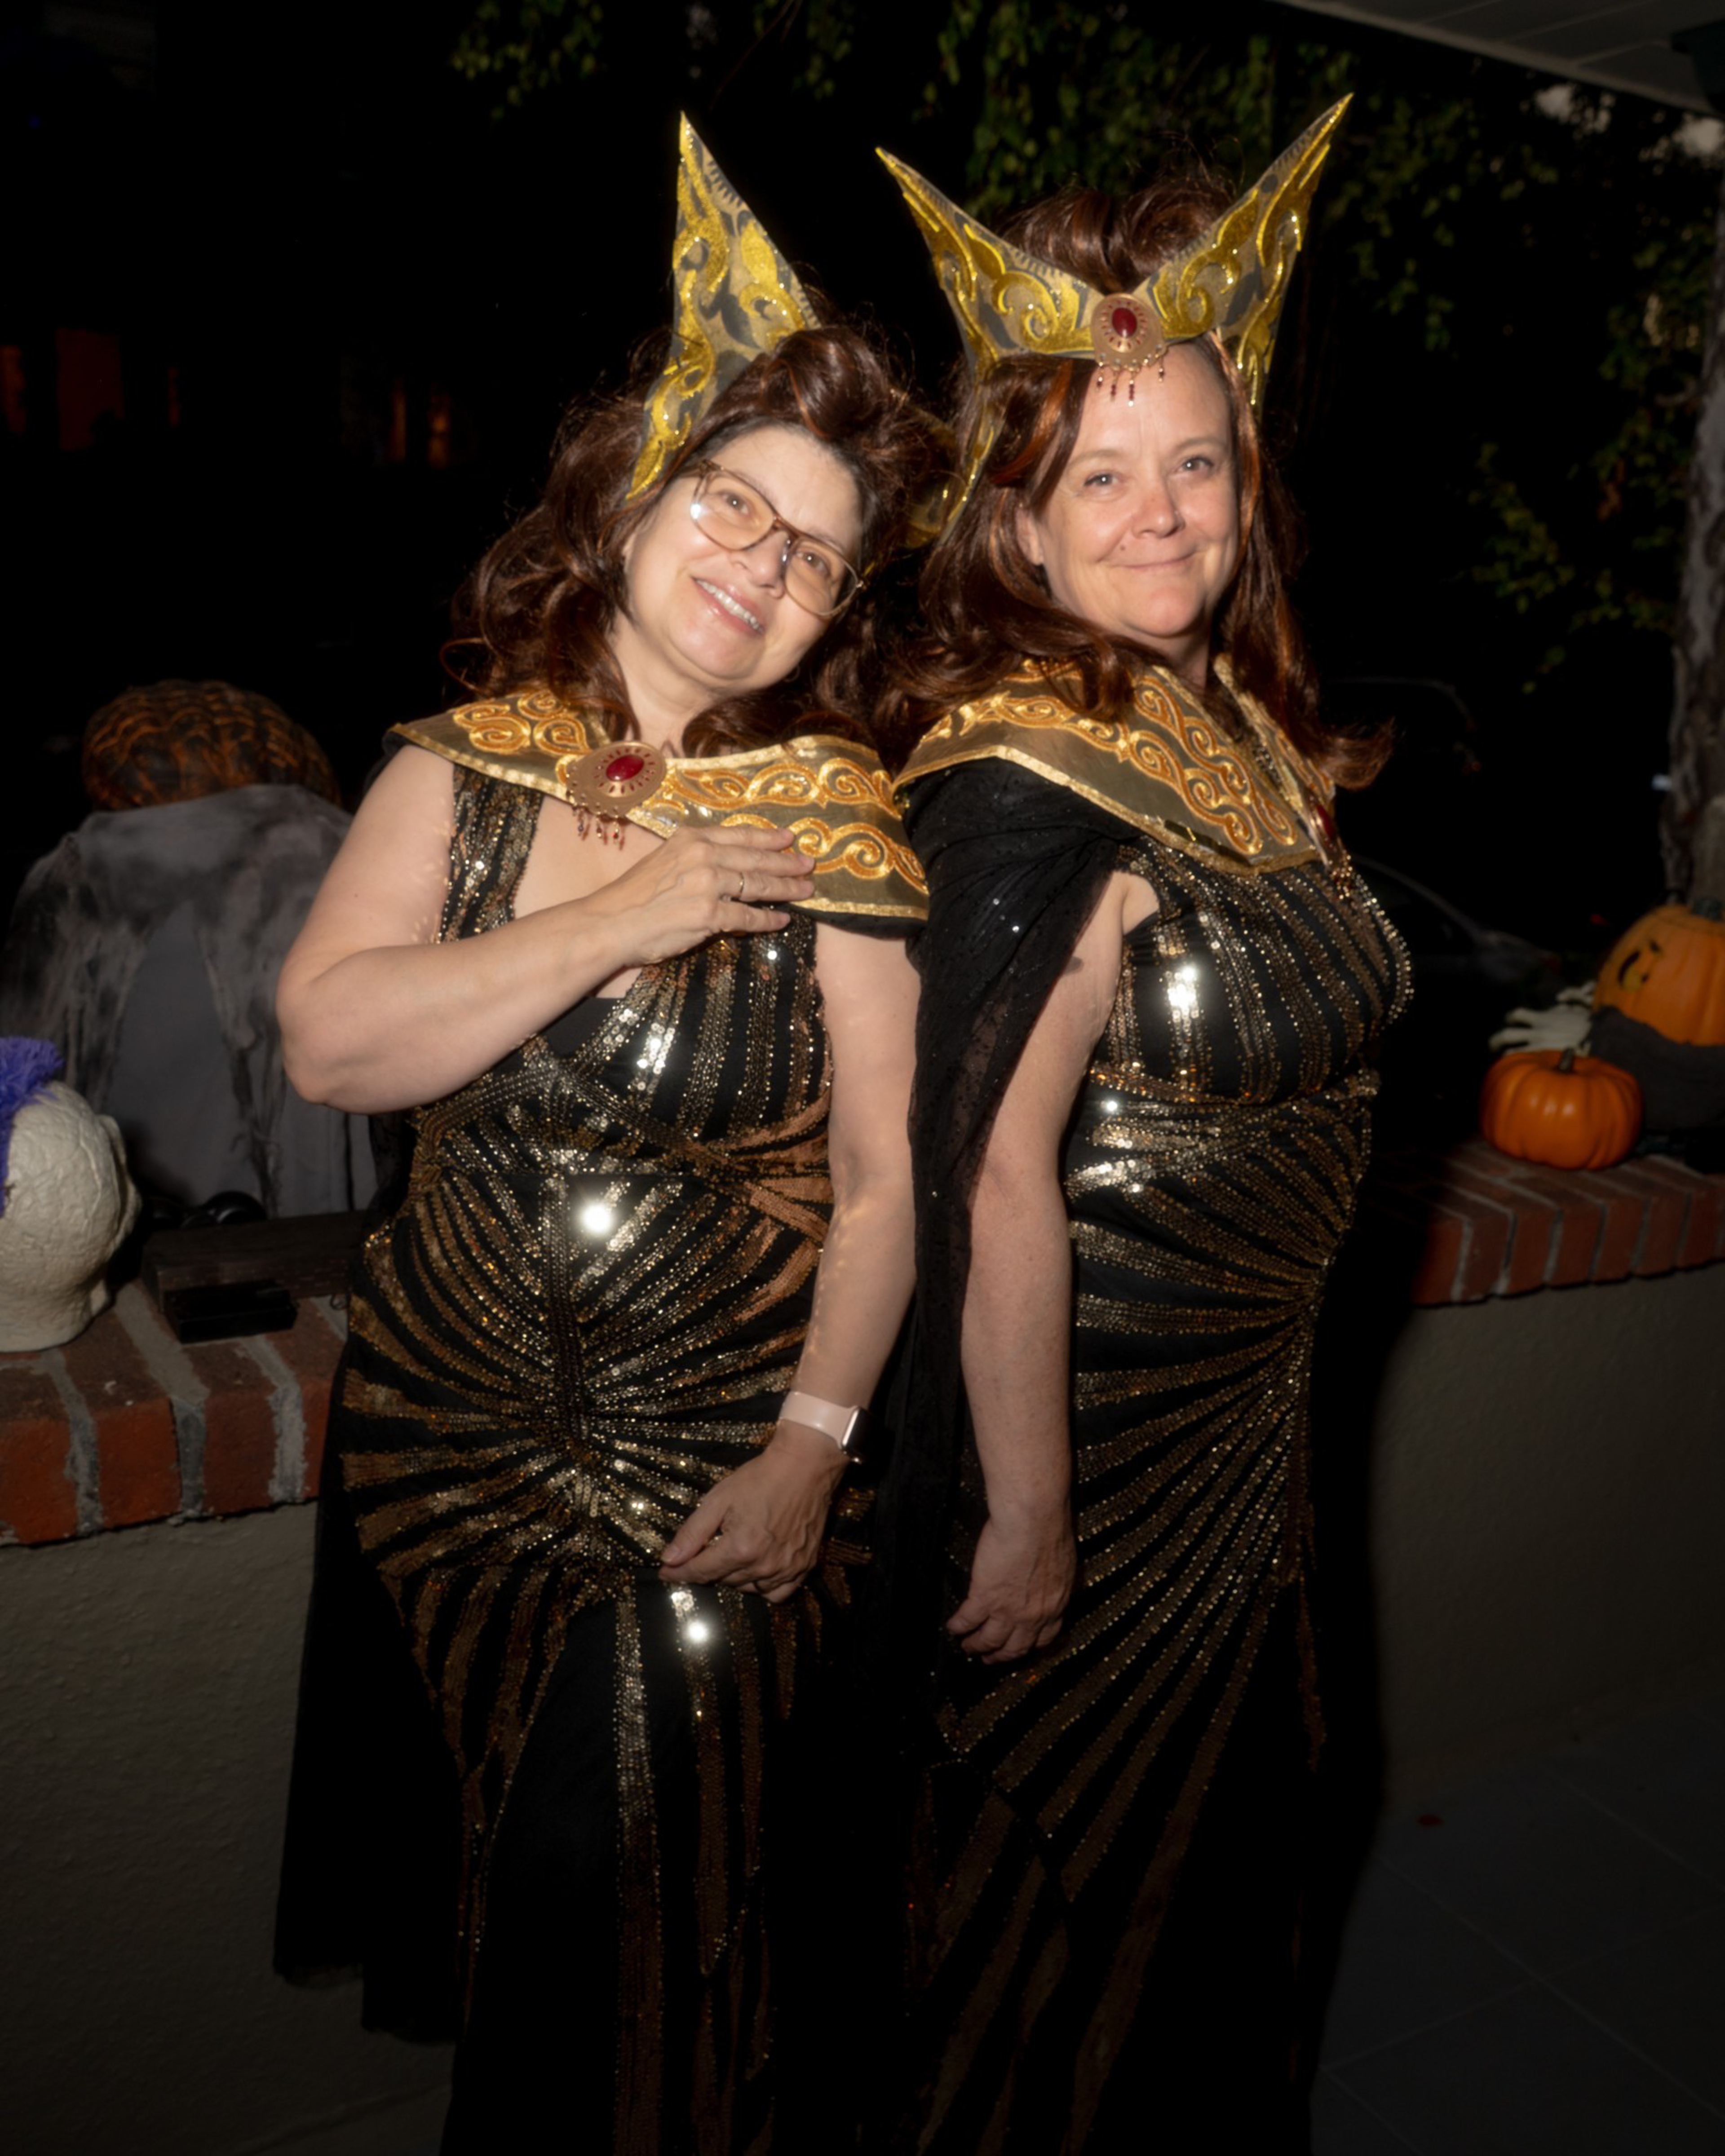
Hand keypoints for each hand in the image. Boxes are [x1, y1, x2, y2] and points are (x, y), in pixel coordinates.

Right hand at [588, 825, 813, 971]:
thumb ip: (695, 859)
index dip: (768, 836)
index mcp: (690, 839)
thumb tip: (726, 867)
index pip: (739, 835)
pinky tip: (783, 920)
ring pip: (758, 886)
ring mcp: (708, 884)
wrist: (610, 923)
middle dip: (787, 863)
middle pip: (755, 859)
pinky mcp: (709, 914)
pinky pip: (749, 917)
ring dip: (786, 889)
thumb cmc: (633, 897)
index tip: (789, 837)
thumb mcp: (664, 862)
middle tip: (810, 864)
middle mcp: (702, 856)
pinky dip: (768, 920)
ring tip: (806, 891)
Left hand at [658, 1421, 845, 1602]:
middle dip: (708, 1567)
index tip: (664, 1572)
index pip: (701, 1571)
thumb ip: (693, 1533)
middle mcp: (764, 1565)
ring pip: (747, 1588)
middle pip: (723, 1580)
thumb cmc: (759, 1478)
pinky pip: (778, 1593)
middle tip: (706, 1549)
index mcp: (741, 1548)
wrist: (804, 1465)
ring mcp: (787, 1569)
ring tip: (732, 1553)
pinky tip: (757, 1570)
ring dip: (733, 1577)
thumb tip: (668, 1560)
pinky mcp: (804, 1566)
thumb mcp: (718, 1499)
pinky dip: (763, 1587)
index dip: (679, 1572)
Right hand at [947, 1511, 1075, 1663]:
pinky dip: (958, 1626)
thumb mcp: (1061, 1563)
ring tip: (967, 1647)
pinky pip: (968, 1619)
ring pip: (990, 1639)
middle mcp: (1034, 1614)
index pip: (1044, 1637)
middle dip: (1001, 1655)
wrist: (1034, 1519)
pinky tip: (951, 1627)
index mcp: (1055, 1604)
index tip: (1020, 1648)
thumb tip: (1044, 1581)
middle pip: (1016, 1646)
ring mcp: (1009, 1609)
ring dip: (976, 1646)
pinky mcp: (985, 1597)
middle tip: (990, 1659)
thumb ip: (1052, 1580)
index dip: (1029, 1645)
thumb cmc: (1050, 1528)